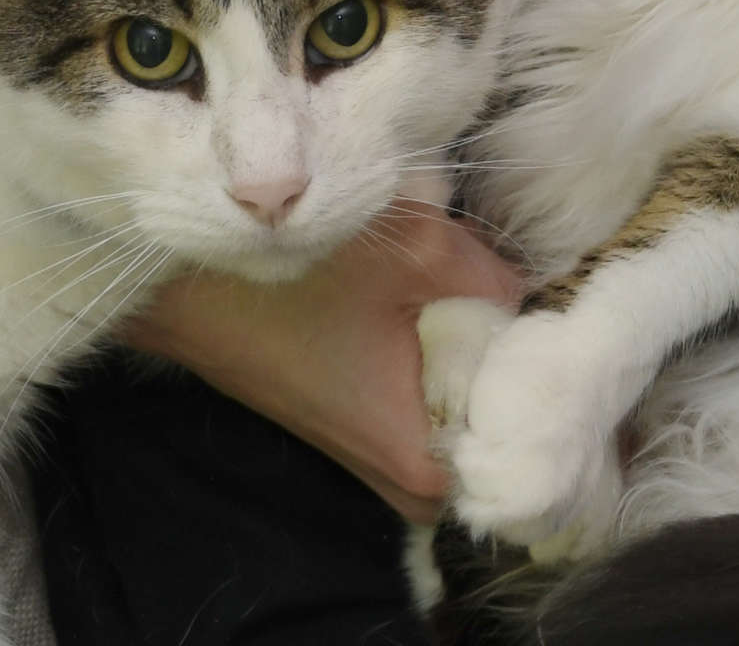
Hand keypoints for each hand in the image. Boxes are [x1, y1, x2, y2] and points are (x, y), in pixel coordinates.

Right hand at [117, 197, 523, 521]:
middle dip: (508, 345)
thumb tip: (533, 292)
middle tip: (500, 279)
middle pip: (504, 413)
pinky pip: (434, 395)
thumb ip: (497, 277)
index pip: (536, 423)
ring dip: (470, 339)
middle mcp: (412, 484)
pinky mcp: (367, 427)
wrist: (185, 293)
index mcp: (429, 464)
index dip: (550, 353)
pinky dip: (438, 346)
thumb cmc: (293, 280)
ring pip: (468, 399)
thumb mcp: (415, 253)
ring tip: (454, 281)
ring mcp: (386, 459)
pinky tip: (423, 297)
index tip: (553, 297)